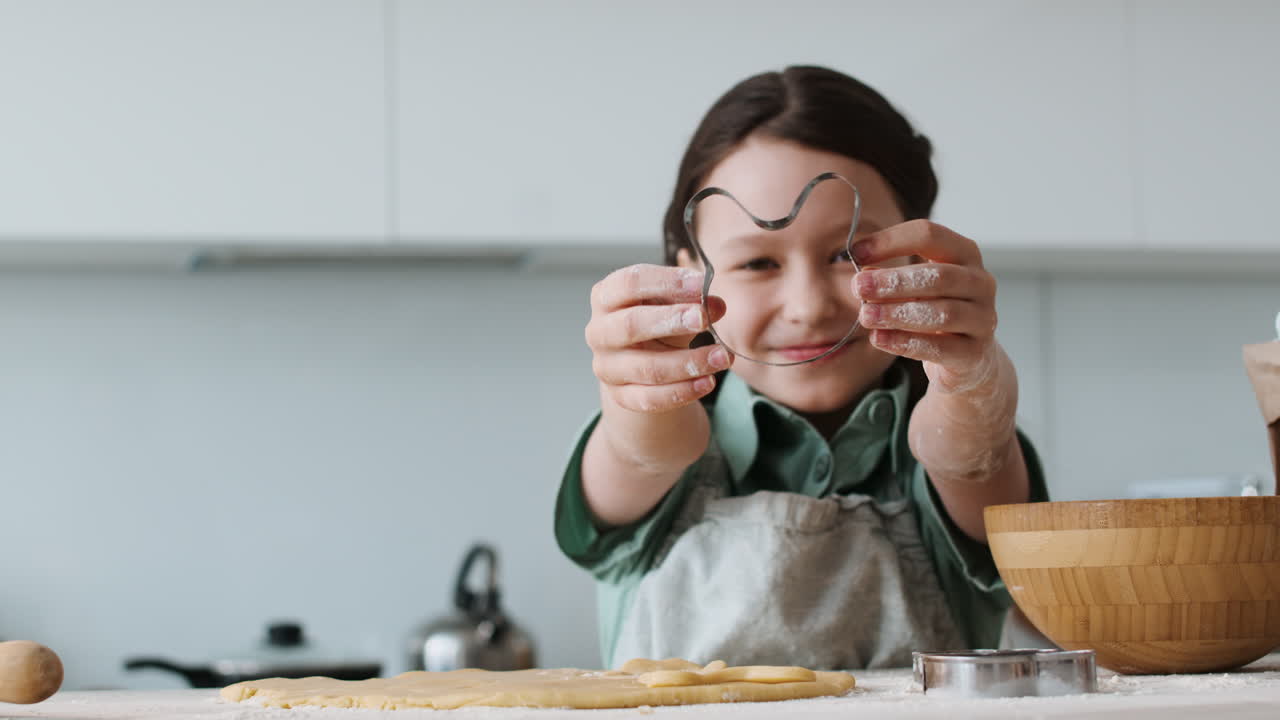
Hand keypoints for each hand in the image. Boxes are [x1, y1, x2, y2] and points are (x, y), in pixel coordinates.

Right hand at [586, 264, 733, 412]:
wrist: (644, 362)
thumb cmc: (657, 322)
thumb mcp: (673, 304)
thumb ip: (693, 301)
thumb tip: (716, 305)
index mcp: (606, 296)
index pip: (630, 282)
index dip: (666, 282)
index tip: (701, 283)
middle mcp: (599, 331)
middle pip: (630, 325)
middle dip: (671, 321)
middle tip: (704, 319)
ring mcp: (607, 366)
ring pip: (646, 368)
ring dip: (688, 363)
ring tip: (722, 356)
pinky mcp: (620, 396)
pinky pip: (650, 398)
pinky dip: (682, 391)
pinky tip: (708, 382)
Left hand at [852, 220, 998, 393]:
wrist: (968, 356)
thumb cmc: (935, 310)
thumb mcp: (914, 287)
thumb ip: (891, 277)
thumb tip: (862, 272)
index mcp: (964, 254)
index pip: (929, 236)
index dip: (891, 241)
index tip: (856, 253)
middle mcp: (980, 282)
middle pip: (939, 276)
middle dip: (894, 281)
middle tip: (859, 286)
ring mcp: (982, 319)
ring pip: (942, 313)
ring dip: (897, 313)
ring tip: (866, 315)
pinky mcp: (975, 353)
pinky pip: (939, 347)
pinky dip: (905, 342)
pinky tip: (878, 338)